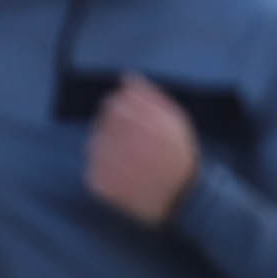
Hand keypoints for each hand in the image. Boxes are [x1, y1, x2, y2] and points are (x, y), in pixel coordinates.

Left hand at [85, 75, 200, 225]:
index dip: (121, 113)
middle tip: (134, 148)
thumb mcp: (175, 122)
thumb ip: (150, 97)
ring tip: (130, 164)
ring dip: (108, 150)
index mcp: (140, 122)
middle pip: (103, 124)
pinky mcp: (99, 185)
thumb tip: (126, 77)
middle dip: (115, 132)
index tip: (134, 126)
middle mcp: (122, 140)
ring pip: (94, 145)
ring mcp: (108, 164)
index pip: (113, 105)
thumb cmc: (179, 157)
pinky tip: (125, 179)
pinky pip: (91, 170)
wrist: (184, 200)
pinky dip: (104, 172)